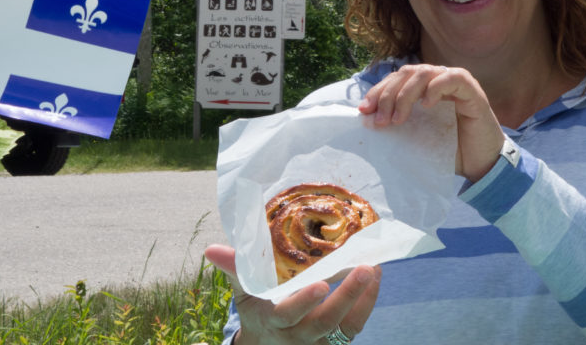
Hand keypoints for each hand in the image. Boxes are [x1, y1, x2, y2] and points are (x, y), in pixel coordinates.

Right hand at [204, 244, 380, 343]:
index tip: (320, 283)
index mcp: (273, 321)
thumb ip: (235, 270)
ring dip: (362, 297)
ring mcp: (319, 342)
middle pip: (324, 322)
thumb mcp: (244, 293)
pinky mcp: (336, 342)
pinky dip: (367, 303)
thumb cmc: (258, 311)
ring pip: (344, 326)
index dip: (304, 301)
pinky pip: (355, 327)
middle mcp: (298, 336)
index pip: (288, 314)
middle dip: (346, 297)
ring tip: (373, 268)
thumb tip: (211, 249)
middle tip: (364, 269)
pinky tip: (375, 279)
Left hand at [358, 63, 504, 182]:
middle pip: (406, 73)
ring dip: (406, 94)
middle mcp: (438, 81)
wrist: (480, 165)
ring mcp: (456, 83)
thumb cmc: (450, 152)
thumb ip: (398, 124)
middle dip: (388, 94)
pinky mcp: (472, 91)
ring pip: (424, 73)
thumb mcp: (416, 137)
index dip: (378, 91)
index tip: (364, 111)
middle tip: (380, 120)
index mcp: (424, 88)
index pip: (396, 79)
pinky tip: (427, 106)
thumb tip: (368, 119)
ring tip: (399, 119)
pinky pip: (453, 78)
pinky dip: (436, 88)